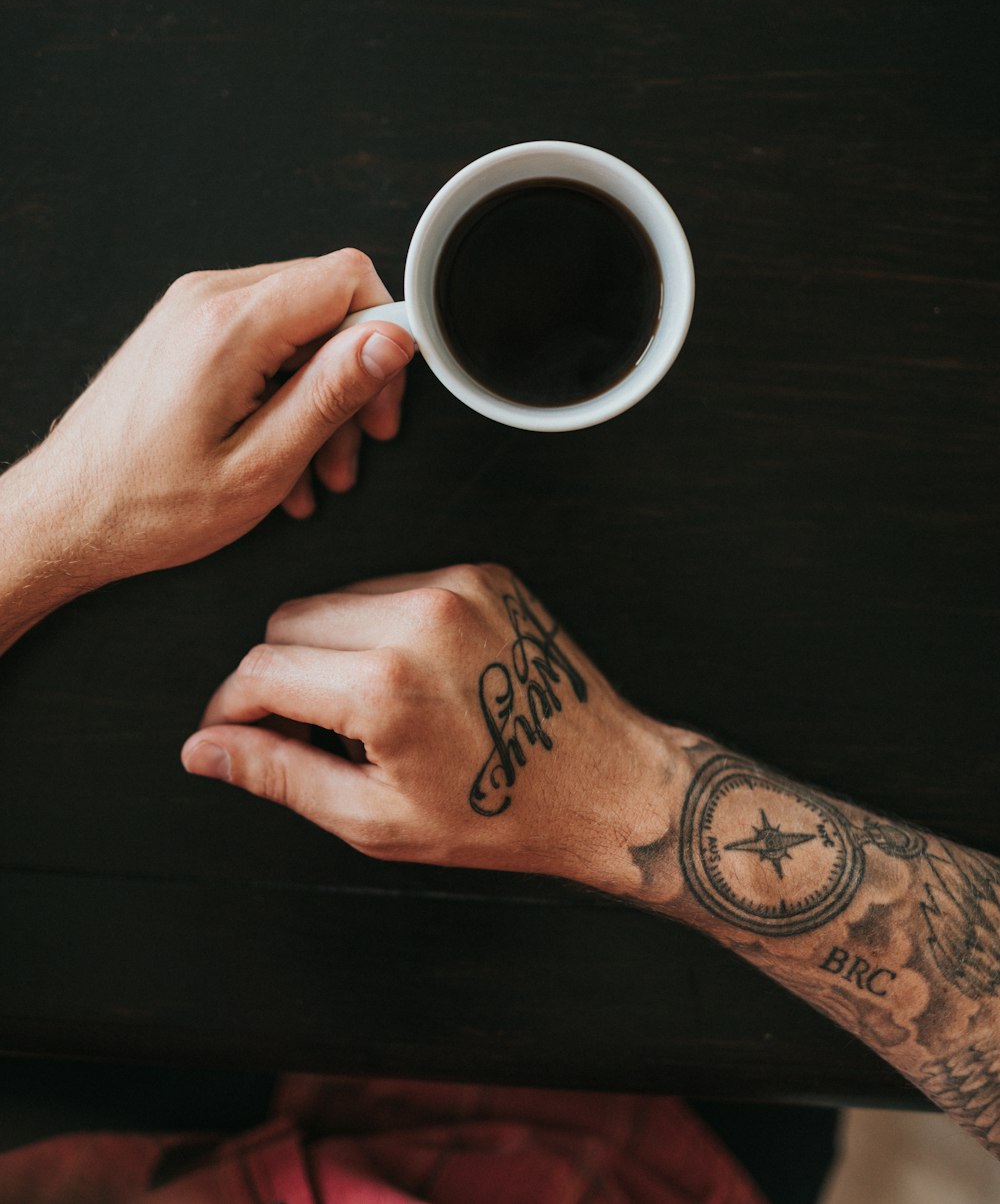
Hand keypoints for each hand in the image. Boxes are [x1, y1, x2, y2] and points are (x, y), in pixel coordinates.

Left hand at [14, 251, 413, 585]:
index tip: (381, 399)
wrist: (63, 516)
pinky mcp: (185, 329)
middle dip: (353, 377)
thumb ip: (331, 393)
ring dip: (320, 395)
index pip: (347, 278)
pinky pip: (261, 339)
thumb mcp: (261, 465)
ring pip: (298, 325)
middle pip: (326, 302)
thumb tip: (392, 338)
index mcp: (229, 327)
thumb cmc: (146, 506)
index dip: (383, 336)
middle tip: (356, 445)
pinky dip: (284, 391)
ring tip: (315, 469)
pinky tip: (281, 454)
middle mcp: (207, 300)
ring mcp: (191, 310)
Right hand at [182, 564, 675, 890]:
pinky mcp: (482, 575)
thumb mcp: (374, 819)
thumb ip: (278, 774)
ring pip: (337, 598)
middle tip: (305, 733)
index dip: (230, 710)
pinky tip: (411, 680)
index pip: (260, 670)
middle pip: (289, 621)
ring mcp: (455, 587)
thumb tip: (204, 750)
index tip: (230, 735)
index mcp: (386, 683)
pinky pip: (393, 587)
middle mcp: (418, 616)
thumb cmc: (501, 813)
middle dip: (278, 677)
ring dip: (329, 649)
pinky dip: (380, 628)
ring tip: (368, 714)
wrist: (608, 785)